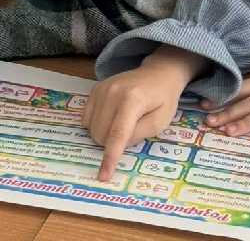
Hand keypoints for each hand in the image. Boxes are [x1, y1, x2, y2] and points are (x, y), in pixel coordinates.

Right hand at [84, 47, 203, 179]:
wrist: (157, 73)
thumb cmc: (163, 99)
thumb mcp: (160, 121)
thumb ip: (140, 134)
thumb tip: (119, 144)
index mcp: (133, 99)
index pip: (118, 134)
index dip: (110, 157)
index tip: (103, 176)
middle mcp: (113, 92)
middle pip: (101, 134)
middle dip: (112, 144)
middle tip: (130, 134)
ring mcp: (102, 89)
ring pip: (91, 128)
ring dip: (104, 136)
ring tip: (122, 124)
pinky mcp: (95, 89)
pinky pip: (86, 118)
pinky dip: (96, 125)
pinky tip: (110, 118)